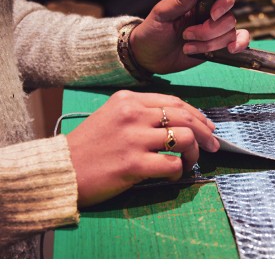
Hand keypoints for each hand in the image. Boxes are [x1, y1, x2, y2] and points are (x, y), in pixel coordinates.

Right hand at [66, 90, 219, 206]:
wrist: (61, 170)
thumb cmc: (89, 145)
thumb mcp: (112, 116)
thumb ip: (142, 114)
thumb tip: (180, 123)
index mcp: (129, 99)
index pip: (175, 102)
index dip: (197, 115)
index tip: (207, 126)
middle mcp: (133, 114)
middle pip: (185, 117)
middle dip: (205, 132)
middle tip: (213, 145)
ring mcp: (134, 138)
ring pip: (185, 138)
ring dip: (194, 153)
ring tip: (187, 162)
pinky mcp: (133, 163)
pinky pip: (172, 164)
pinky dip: (179, 171)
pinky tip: (173, 174)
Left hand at [129, 0, 249, 74]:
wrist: (149, 57)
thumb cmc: (152, 32)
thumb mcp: (162, 13)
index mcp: (199, 1)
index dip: (224, 1)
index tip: (211, 15)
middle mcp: (210, 14)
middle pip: (228, 17)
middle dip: (208, 31)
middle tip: (186, 35)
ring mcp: (215, 31)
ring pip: (229, 33)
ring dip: (209, 44)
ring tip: (188, 47)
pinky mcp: (217, 47)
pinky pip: (238, 42)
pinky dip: (239, 44)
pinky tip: (229, 49)